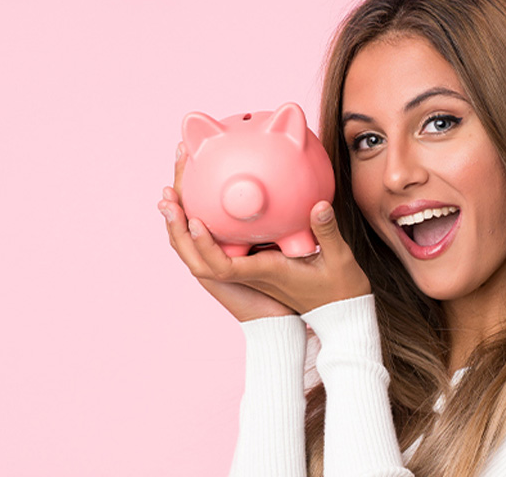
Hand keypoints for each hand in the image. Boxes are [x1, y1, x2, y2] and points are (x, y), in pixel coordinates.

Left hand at [160, 153, 371, 315]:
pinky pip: (215, 245)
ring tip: (174, 190)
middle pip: (198, 256)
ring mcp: (245, 270)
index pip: (221, 266)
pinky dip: (200, 226)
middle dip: (178, 225)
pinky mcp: (247, 264)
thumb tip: (319, 204)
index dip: (204, 245)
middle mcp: (246, 274)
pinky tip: (200, 203)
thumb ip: (326, 232)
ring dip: (183, 224)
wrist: (335, 314)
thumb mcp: (338, 261)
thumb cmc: (338, 291)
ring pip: (201, 252)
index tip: (193, 220)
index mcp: (263, 274)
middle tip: (167, 192)